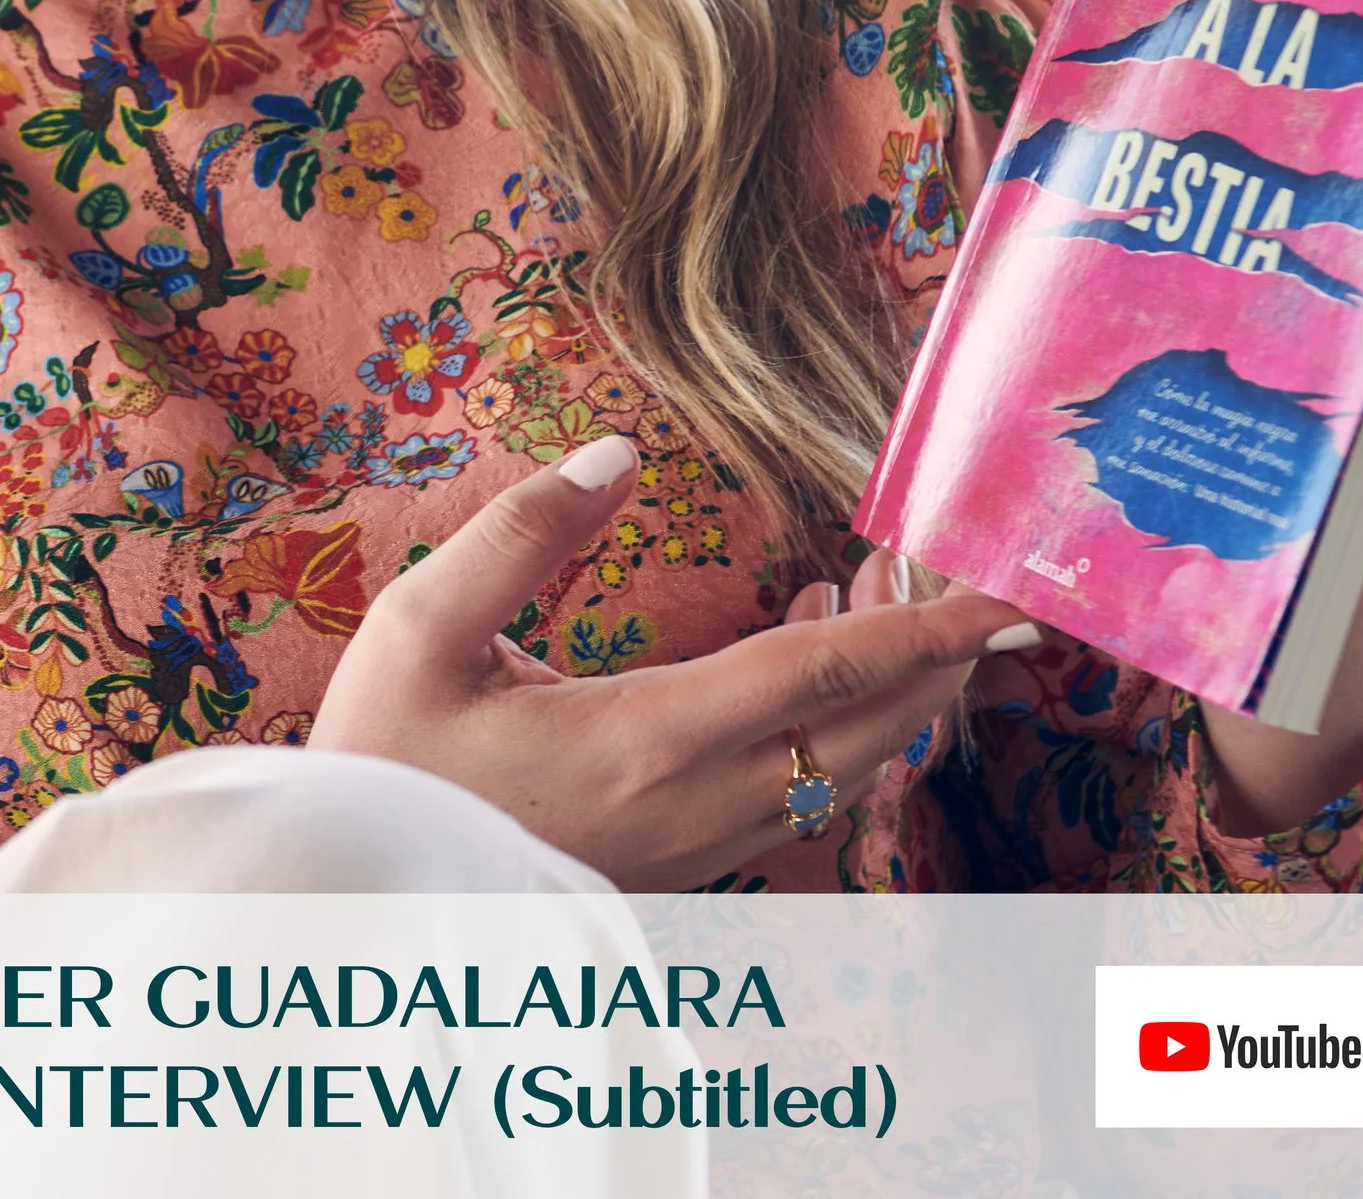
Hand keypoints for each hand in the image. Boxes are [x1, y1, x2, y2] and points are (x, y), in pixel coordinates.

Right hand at [309, 433, 1037, 888]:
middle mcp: (700, 802)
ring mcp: (696, 843)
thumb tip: (614, 454)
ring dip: (889, 690)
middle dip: (937, 655)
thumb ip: (523, 533)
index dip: (928, 628)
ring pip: (843, 768)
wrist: (352, 908)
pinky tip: (801, 663)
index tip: (1011, 598)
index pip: (828, 672)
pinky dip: (837, 726)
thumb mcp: (423, 631)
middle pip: (868, 727)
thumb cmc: (381, 767)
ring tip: (881, 596)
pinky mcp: (679, 861)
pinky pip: (801, 793)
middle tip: (968, 580)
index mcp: (651, 739)